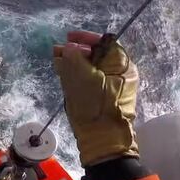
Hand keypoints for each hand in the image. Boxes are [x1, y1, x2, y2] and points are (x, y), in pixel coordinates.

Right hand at [53, 31, 139, 166]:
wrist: (102, 142)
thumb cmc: (96, 108)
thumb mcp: (84, 80)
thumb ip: (75, 59)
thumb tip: (70, 48)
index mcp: (122, 66)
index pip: (105, 43)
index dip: (86, 38)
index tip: (68, 37)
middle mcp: (119, 74)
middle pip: (96, 55)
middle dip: (76, 51)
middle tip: (58, 50)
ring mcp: (110, 88)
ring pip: (90, 68)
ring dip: (73, 63)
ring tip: (57, 59)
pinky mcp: (101, 99)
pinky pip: (88, 81)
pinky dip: (75, 75)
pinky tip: (62, 72)